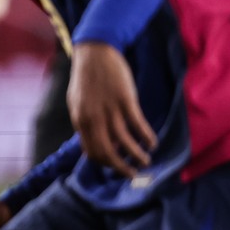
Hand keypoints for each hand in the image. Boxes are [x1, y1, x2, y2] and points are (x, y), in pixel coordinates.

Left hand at [68, 41, 155, 174]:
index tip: (115, 167)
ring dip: (137, 156)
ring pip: (124, 142)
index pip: (91, 151)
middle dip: (121, 167)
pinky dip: (146, 137)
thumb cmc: (86, 80)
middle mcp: (93, 119)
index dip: (105, 163)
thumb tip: (90, 145)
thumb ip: (84, 124)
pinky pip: (137, 125)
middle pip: (107, 152)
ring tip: (146, 162)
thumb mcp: (77, 104)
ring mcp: (110, 110)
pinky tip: (152, 143)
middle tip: (132, 175)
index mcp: (80, 121)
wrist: (95, 54)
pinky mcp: (126, 100)